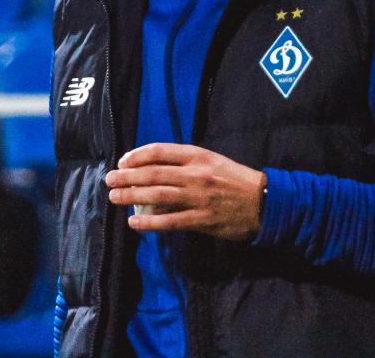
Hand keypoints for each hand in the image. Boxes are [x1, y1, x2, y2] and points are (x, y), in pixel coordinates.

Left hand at [105, 143, 266, 241]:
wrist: (265, 201)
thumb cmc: (236, 179)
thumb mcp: (213, 160)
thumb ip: (187, 162)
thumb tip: (154, 167)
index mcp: (198, 156)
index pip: (160, 152)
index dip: (137, 156)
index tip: (123, 161)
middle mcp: (196, 174)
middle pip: (154, 174)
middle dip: (127, 176)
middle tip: (109, 179)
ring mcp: (198, 197)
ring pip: (158, 196)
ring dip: (132, 196)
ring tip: (114, 197)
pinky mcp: (202, 219)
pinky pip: (170, 221)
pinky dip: (150, 223)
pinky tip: (134, 223)